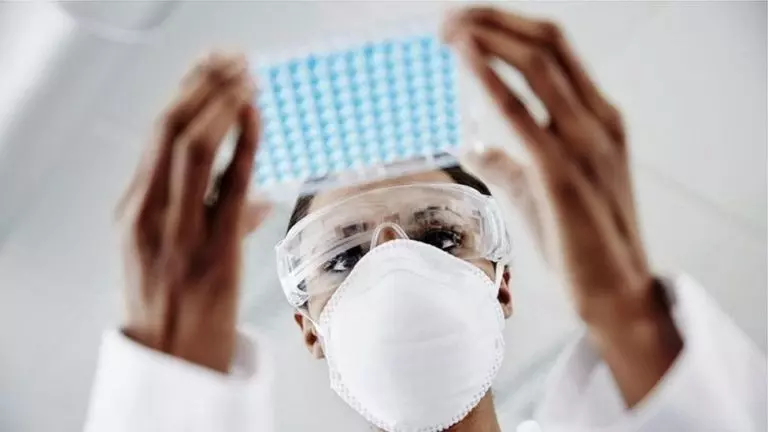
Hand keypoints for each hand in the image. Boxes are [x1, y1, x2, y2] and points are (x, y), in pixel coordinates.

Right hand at [115, 52, 270, 372]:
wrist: (173, 359)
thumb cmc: (171, 304)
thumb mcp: (167, 254)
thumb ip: (203, 217)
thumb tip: (256, 198)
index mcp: (132, 211)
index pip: (155, 136)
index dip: (184, 94)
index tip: (207, 67)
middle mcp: (148, 215)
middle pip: (169, 130)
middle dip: (200, 87)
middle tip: (229, 60)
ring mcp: (178, 232)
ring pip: (192, 148)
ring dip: (221, 104)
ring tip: (245, 77)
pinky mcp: (213, 250)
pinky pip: (230, 184)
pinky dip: (244, 143)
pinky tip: (256, 115)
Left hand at [443, 8, 681, 405]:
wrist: (613, 288)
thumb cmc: (578, 238)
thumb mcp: (538, 189)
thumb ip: (506, 162)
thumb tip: (472, 145)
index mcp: (599, 117)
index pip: (555, 49)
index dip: (509, 26)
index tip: (468, 21)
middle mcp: (597, 120)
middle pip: (546, 43)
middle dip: (494, 20)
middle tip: (447, 17)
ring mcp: (585, 144)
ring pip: (538, 65)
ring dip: (488, 37)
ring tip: (448, 27)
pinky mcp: (562, 174)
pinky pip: (523, 114)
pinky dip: (492, 78)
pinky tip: (466, 56)